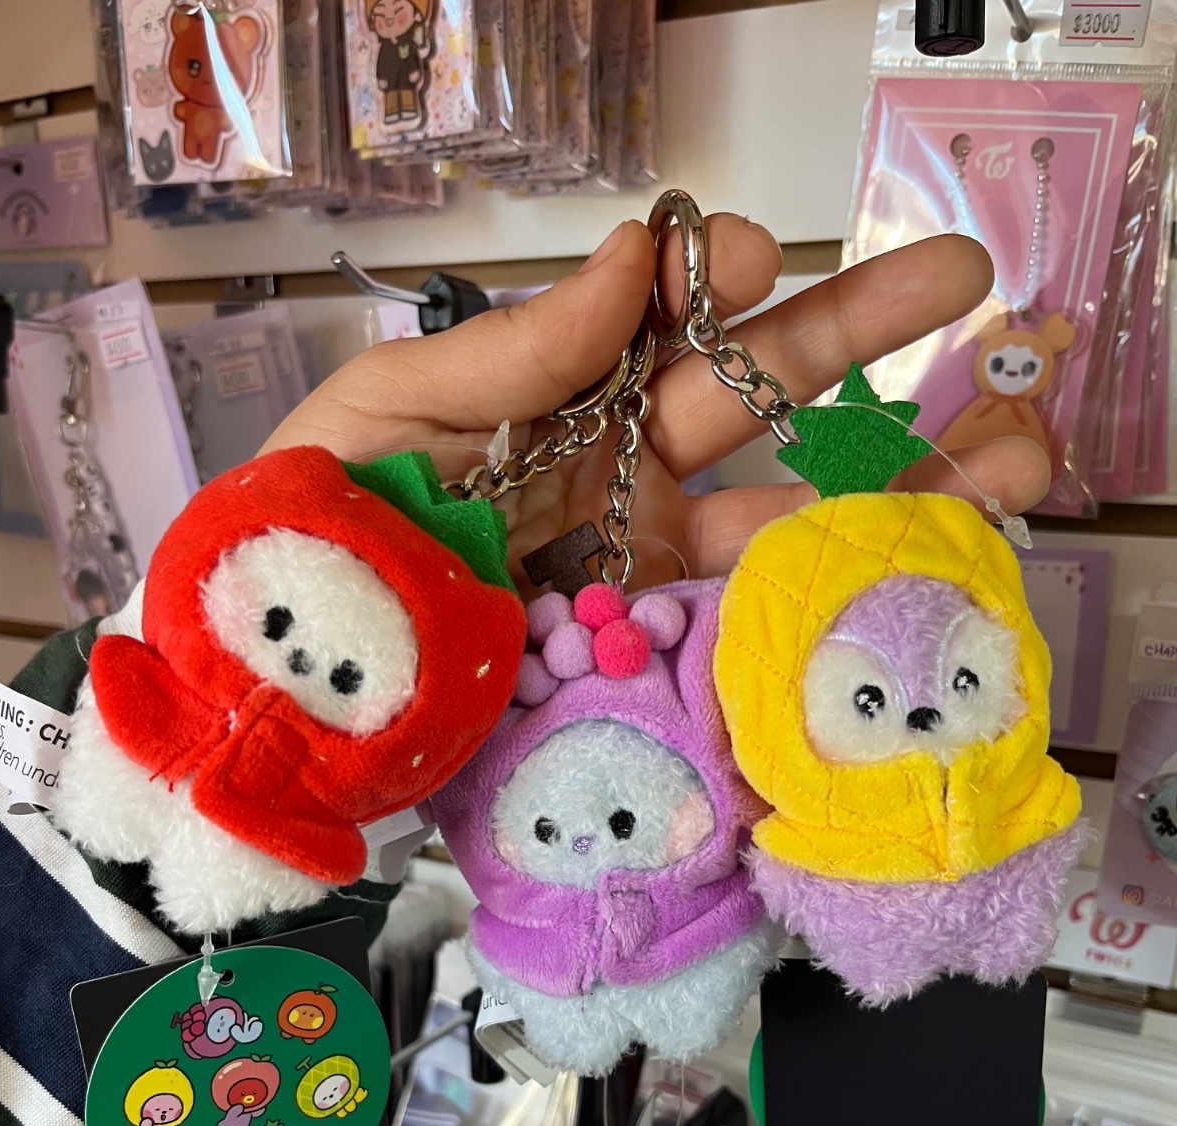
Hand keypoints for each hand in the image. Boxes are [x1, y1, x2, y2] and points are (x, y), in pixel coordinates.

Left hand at [262, 216, 1050, 589]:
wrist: (287, 695)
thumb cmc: (316, 539)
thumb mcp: (387, 420)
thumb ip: (508, 352)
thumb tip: (631, 259)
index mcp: (554, 403)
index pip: (660, 325)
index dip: (717, 286)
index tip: (748, 265)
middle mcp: (614, 482)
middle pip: (748, 401)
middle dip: (855, 337)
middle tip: (960, 278)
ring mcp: (642, 577)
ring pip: (780, 518)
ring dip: (893, 486)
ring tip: (1009, 456)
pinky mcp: (649, 667)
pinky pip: (748, 628)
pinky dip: (828, 608)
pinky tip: (913, 576)